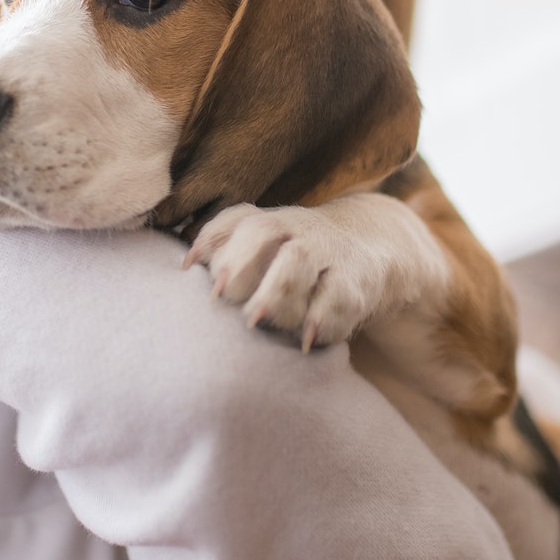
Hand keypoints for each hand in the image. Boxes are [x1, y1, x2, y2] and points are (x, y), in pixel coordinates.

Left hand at [185, 194, 447, 350]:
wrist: (375, 253)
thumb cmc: (298, 263)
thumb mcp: (268, 251)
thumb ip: (228, 253)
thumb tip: (184, 266)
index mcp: (270, 224)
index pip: (237, 219)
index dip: (211, 240)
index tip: (187, 267)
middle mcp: (296, 231)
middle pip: (263, 230)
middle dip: (238, 260)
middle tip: (219, 295)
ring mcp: (327, 254)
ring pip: (298, 260)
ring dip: (275, 288)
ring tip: (255, 319)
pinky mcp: (356, 283)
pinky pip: (339, 296)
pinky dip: (322, 317)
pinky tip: (305, 340)